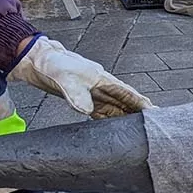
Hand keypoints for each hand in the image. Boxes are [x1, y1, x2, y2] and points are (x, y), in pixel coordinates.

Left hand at [8, 36, 153, 117]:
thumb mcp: (65, 79)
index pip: (127, 93)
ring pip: (117, 109)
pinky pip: (103, 114)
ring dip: (127, 119)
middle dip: (140, 113)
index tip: (154, 112)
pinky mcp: (85, 101)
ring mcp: (95, 94)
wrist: (37, 61)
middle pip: (126, 102)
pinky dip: (112, 122)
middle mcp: (102, 87)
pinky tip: (115, 130)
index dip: (141, 103)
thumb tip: (87, 110)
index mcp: (103, 79)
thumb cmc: (53, 64)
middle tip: (154, 125)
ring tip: (139, 131)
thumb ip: (77, 94)